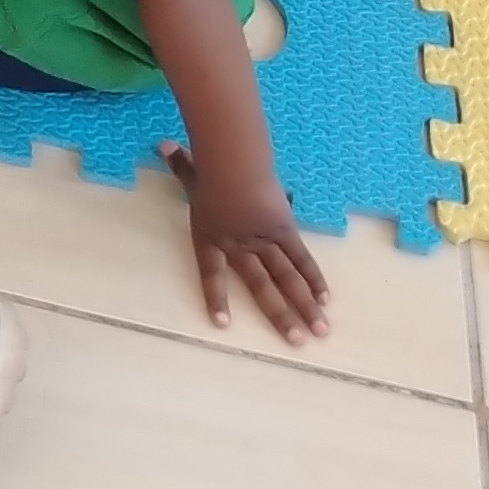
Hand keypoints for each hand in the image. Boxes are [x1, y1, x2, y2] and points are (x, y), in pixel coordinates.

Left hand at [165, 146, 329, 340]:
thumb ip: (180, 164)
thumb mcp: (191, 170)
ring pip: (286, 279)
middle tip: (296, 342)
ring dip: (304, 306)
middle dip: (279, 316)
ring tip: (320, 331)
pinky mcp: (284, 231)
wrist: (234, 167)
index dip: (216, 298)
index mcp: (210, 238)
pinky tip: (325, 299)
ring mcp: (263, 242)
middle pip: (260, 287)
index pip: (211, 274)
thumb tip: (163, 146)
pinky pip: (300, 258)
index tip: (222, 324)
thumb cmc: (209, 168)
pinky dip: (314, 277)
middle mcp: (237, 247)